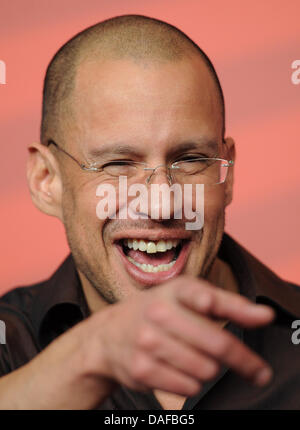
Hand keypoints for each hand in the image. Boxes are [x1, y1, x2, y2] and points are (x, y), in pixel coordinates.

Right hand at [84, 275, 274, 396]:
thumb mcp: (189, 297)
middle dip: (244, 361)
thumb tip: (266, 316)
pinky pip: (187, 387)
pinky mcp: (141, 368)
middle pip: (217, 344)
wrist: (110, 333)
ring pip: (205, 370)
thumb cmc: (159, 311)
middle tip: (258, 371)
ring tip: (199, 360)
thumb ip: (229, 305)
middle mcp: (160, 312)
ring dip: (210, 370)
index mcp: (176, 289)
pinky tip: (182, 371)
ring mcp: (148, 341)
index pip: (206, 298)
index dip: (230, 308)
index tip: (262, 318)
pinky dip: (192, 384)